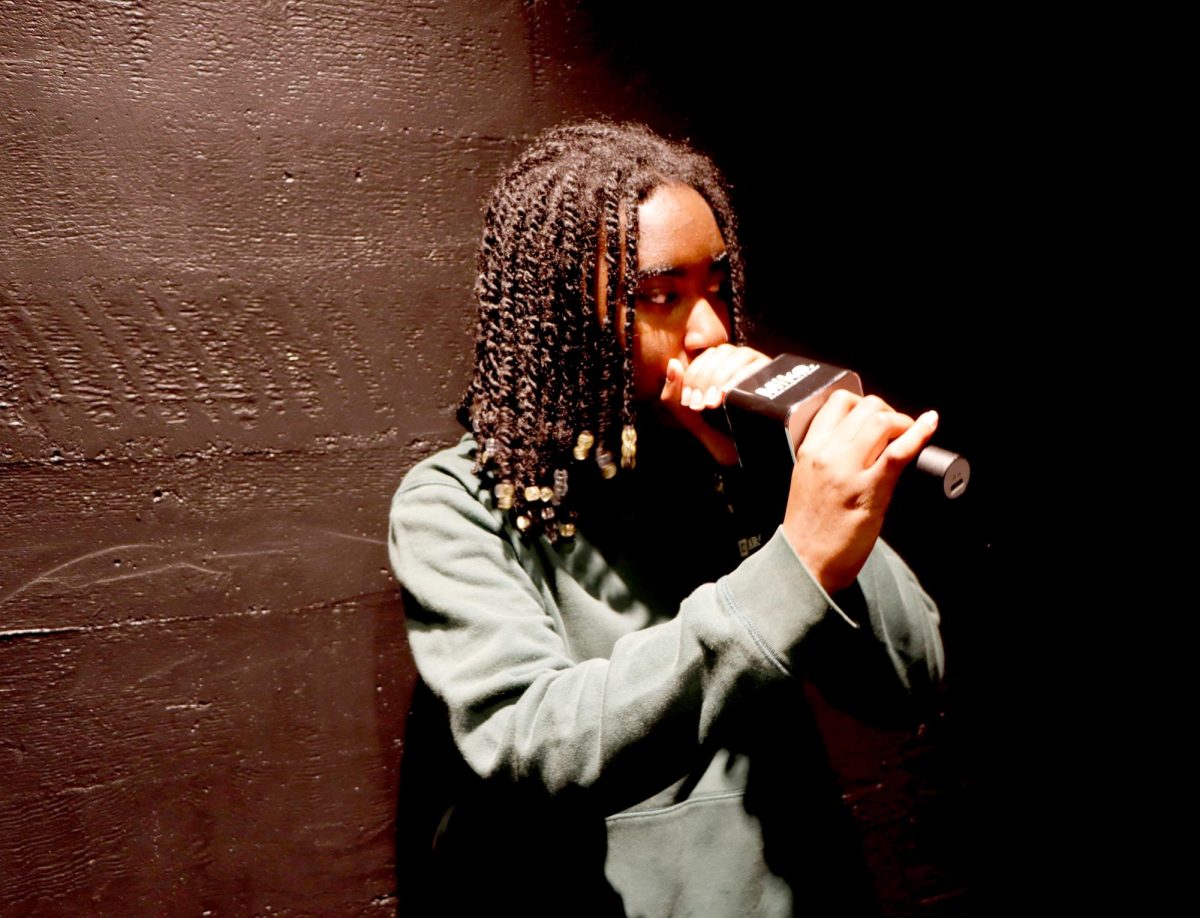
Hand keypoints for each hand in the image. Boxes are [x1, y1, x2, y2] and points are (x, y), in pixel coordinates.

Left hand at [659, 345, 772, 464]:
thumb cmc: (720, 437)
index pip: (703, 359)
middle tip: (701, 405)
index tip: (689, 402)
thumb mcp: (691, 419)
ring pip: (738, 356)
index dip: (693, 377)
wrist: (747, 457)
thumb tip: (672, 364)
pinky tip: (730, 395)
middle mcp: (738, 363)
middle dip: (706, 379)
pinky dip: (741, 377)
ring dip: (721, 377)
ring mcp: (758, 367)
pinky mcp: (775, 375)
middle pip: (720, 354)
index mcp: (717, 368)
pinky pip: (758, 366)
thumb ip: (672, 396)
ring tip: (713, 403)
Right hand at [782, 390, 937, 593]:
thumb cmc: (809, 527)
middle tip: (897, 429)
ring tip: (909, 436)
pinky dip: (919, 434)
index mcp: (809, 449)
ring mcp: (848, 471)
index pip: (838, 402)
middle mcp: (827, 454)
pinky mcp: (869, 491)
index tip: (875, 416)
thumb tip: (862, 442)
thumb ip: (828, 456)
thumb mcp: (807, 479)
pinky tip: (929, 425)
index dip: (864, 403)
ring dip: (903, 423)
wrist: (806, 561)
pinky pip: (897, 453)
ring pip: (882, 422)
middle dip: (888, 412)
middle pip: (866, 408)